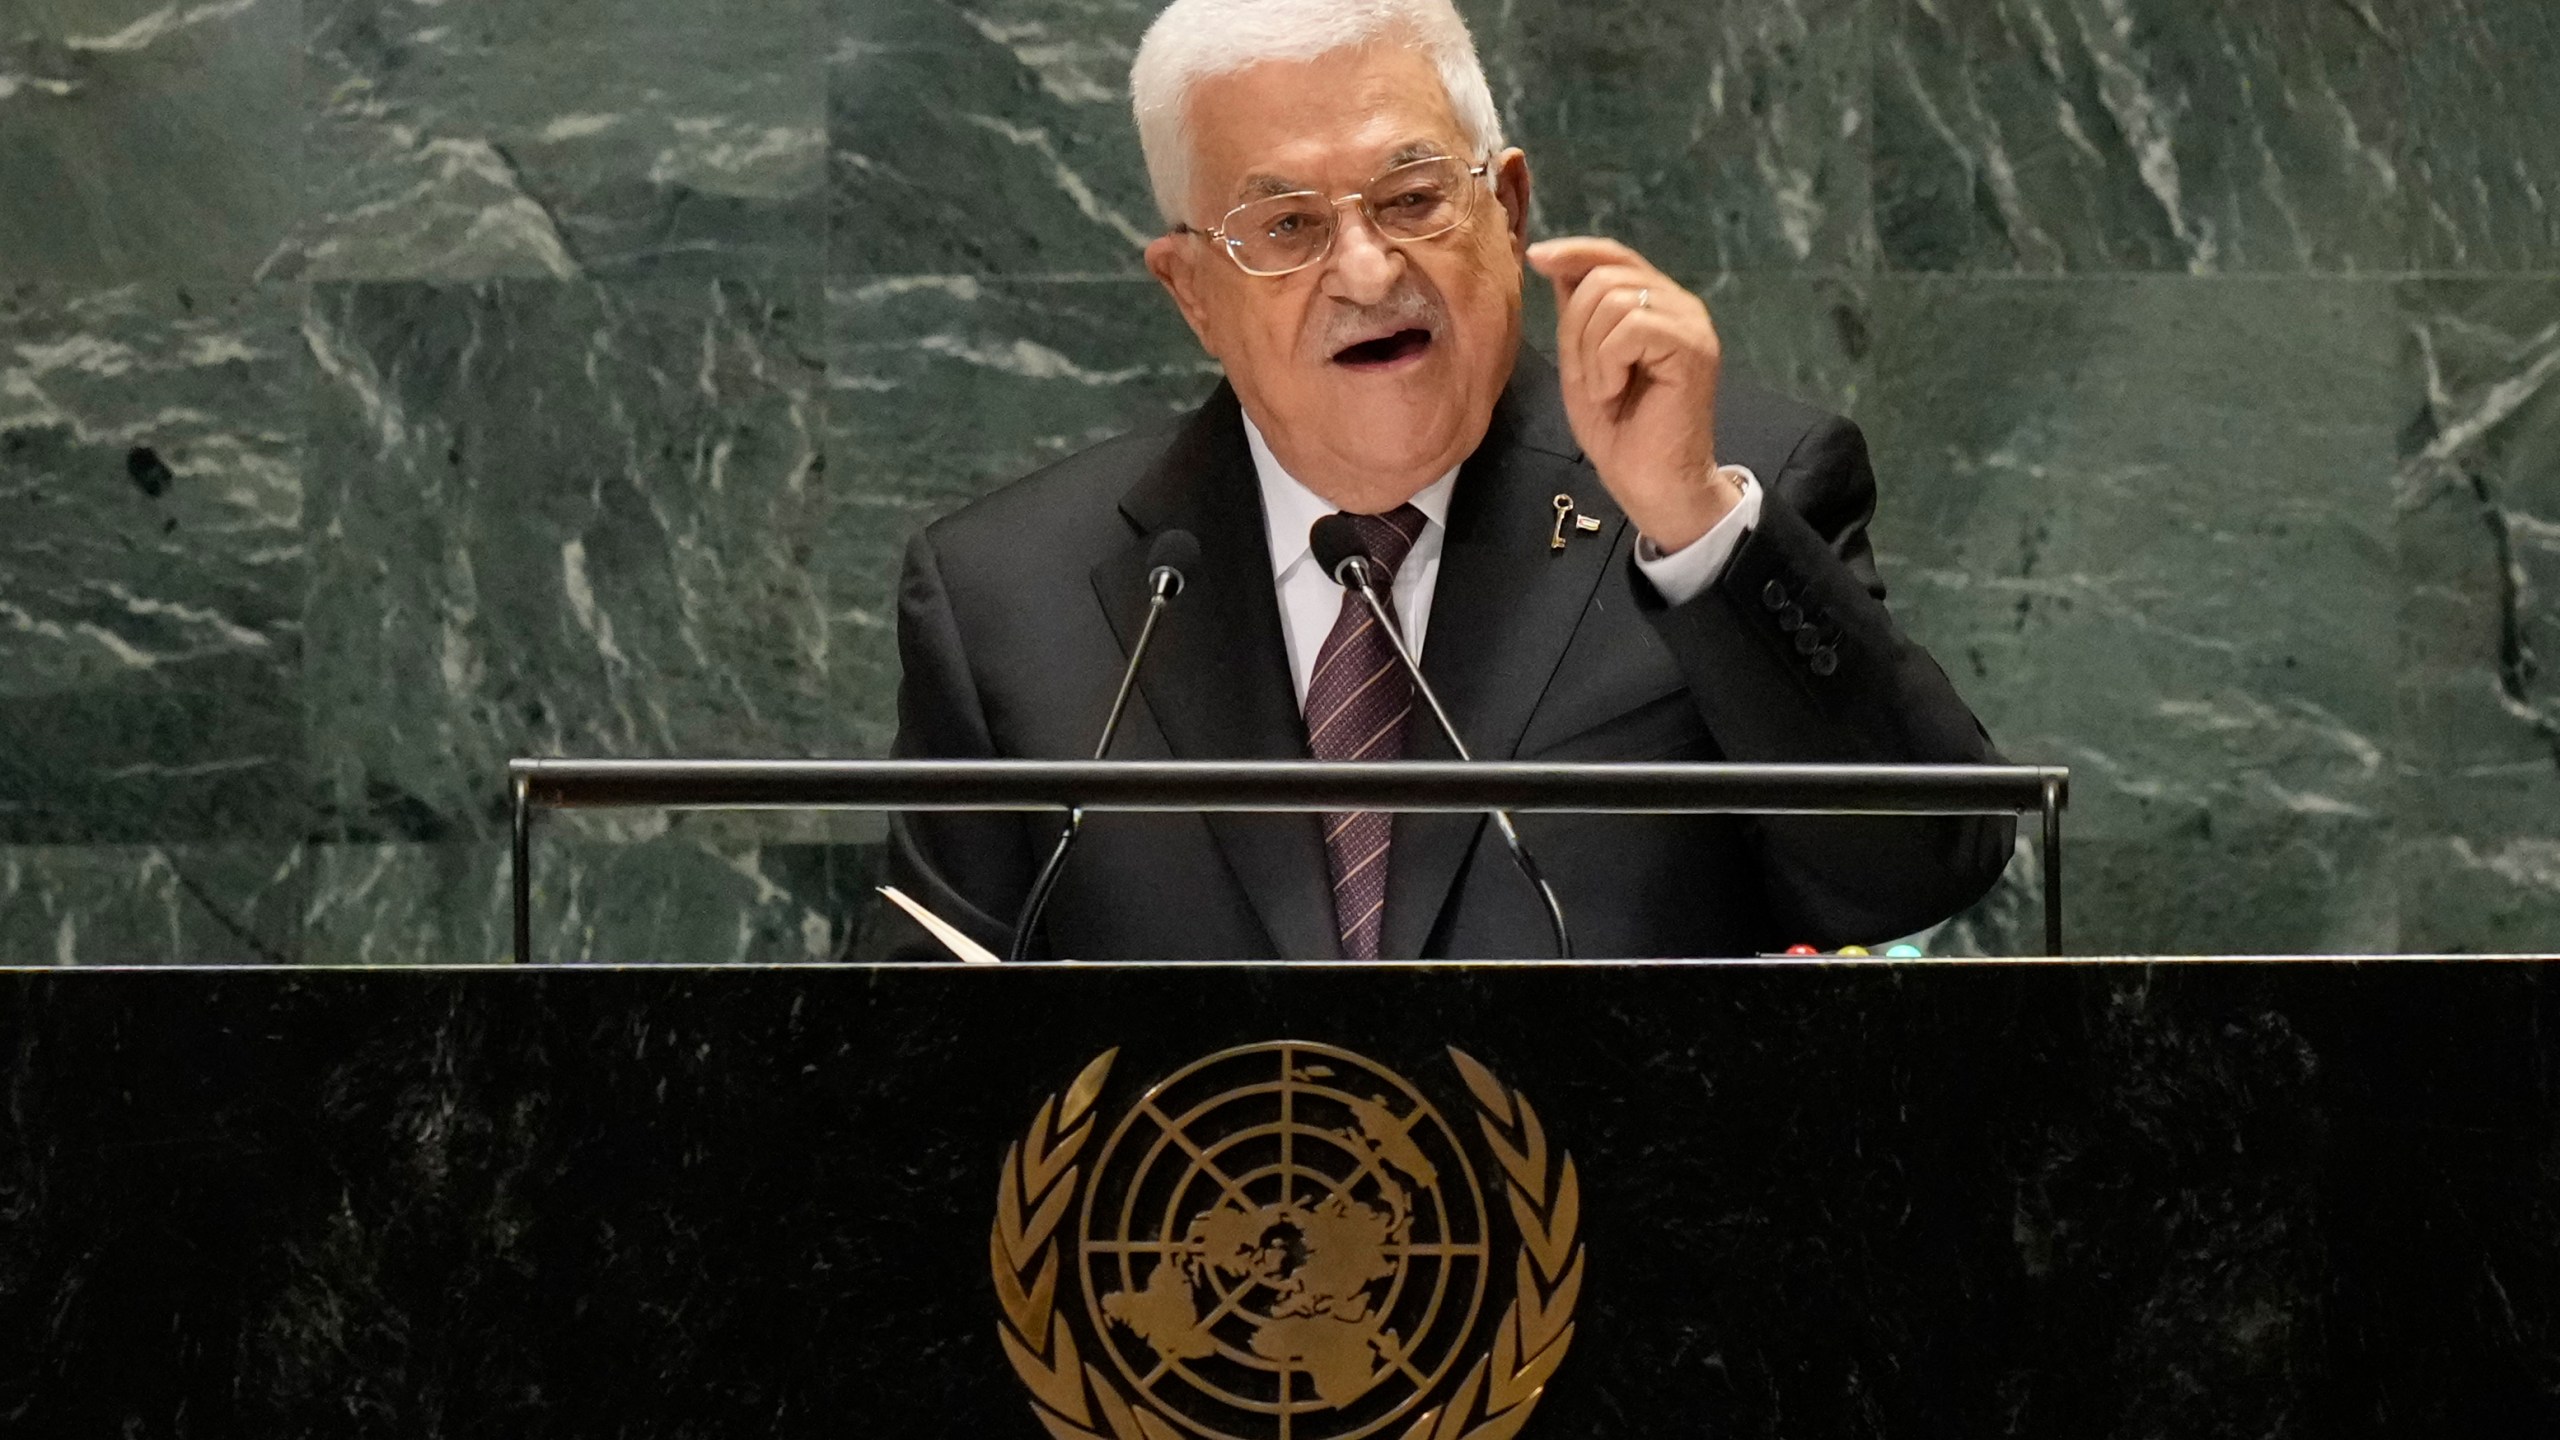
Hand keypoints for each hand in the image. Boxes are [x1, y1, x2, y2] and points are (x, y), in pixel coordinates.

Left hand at [1526, 237, 1733, 552]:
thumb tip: (1556, 263)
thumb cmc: (1619, 432)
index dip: (1575, 250)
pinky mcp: (1693, 347)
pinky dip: (1608, 363)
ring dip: (1591, 352)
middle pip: (1605, 274)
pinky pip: (1630, 327)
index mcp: (1656, 305)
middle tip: (1589, 377)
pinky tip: (1616, 392)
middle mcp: (1679, 305)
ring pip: (1613, 298)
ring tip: (1607, 389)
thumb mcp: (1582, 363)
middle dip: (1576, 325)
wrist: (1650, 483)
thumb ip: (1576, 315)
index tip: (1536, 257)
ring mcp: (1690, 324)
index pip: (1614, 255)